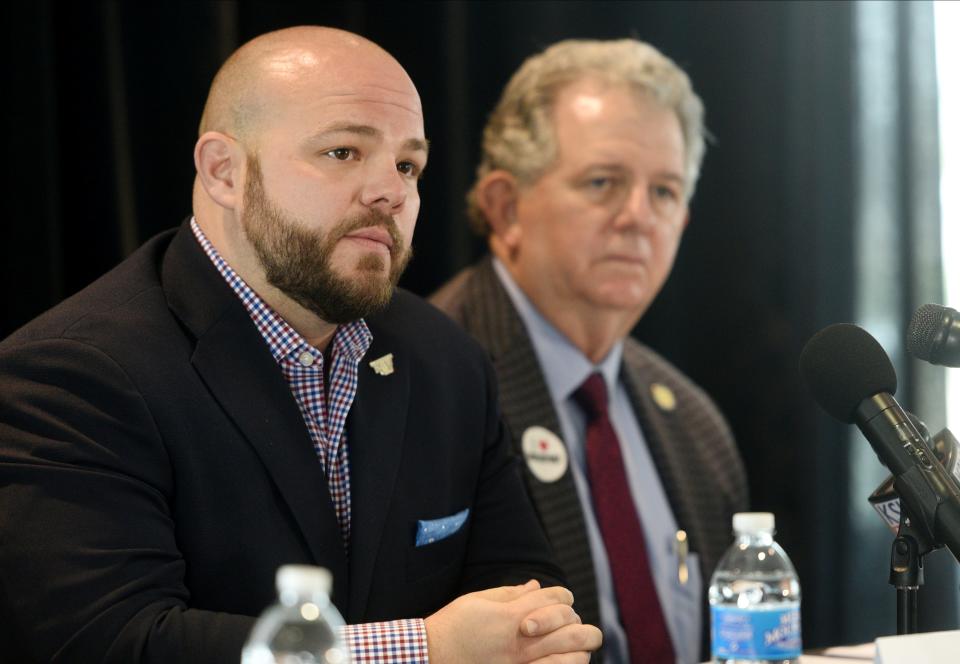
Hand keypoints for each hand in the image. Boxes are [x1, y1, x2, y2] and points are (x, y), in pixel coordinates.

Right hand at [424, 579, 601, 663]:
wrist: (432, 657)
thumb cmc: (452, 627)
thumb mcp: (478, 600)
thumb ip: (510, 594)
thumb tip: (535, 586)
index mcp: (513, 615)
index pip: (558, 597)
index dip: (562, 595)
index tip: (556, 599)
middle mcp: (523, 641)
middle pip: (573, 625)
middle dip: (578, 621)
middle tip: (571, 624)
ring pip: (574, 655)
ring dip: (578, 647)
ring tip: (571, 645)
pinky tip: (561, 660)